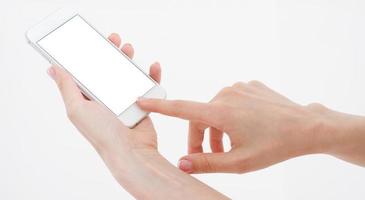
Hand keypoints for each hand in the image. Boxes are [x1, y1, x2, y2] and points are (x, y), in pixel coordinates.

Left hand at [47, 33, 227, 198]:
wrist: (131, 152)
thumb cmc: (102, 133)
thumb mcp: (77, 108)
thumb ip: (67, 87)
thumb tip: (53, 68)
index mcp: (87, 98)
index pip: (85, 71)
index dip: (87, 54)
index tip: (90, 40)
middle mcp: (105, 98)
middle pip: (107, 68)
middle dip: (110, 51)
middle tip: (113, 39)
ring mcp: (123, 100)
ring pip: (126, 73)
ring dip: (128, 59)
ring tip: (128, 48)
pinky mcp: (141, 103)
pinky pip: (147, 85)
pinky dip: (151, 75)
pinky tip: (152, 67)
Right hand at [137, 81, 364, 173]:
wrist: (306, 128)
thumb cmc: (274, 146)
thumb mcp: (239, 162)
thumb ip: (206, 163)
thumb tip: (181, 163)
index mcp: (221, 112)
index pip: (181, 109)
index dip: (159, 107)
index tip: (142, 101)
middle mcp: (227, 94)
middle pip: (200, 117)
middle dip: (200, 138)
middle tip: (210, 157)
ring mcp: (240, 87)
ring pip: (216, 110)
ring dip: (217, 129)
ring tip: (229, 148)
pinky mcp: (250, 86)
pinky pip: (231, 102)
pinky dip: (230, 117)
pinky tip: (246, 129)